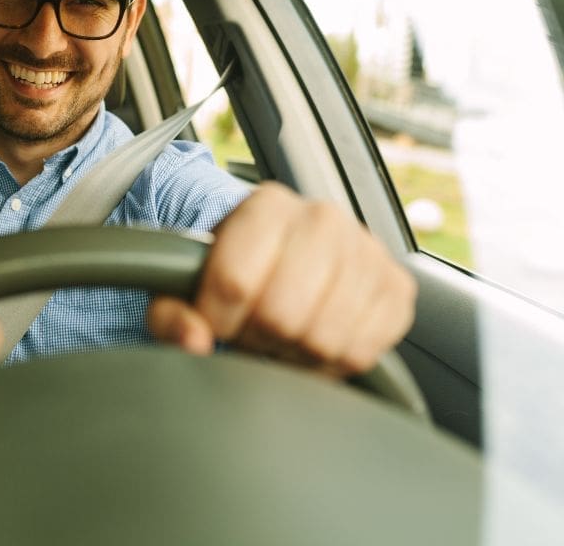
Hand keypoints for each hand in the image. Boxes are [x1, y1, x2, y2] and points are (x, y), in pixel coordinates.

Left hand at [146, 182, 415, 374]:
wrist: (284, 257)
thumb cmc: (233, 273)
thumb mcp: (185, 287)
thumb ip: (171, 314)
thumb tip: (194, 338)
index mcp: (266, 206)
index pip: (235, 280)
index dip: (217, 319)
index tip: (215, 321)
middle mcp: (323, 218)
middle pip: (281, 313)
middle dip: (257, 337)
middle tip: (251, 329)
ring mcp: (368, 251)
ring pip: (322, 338)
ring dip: (293, 352)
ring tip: (281, 333)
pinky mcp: (397, 289)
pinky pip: (361, 351)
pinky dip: (331, 362)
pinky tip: (313, 340)